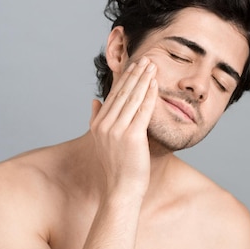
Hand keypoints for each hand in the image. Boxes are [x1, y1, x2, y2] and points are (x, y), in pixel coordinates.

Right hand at [89, 57, 157, 195]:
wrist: (121, 189)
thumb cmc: (117, 168)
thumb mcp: (102, 141)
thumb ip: (96, 119)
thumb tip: (94, 100)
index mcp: (98, 124)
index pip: (113, 95)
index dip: (124, 78)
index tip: (133, 65)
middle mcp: (105, 125)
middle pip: (122, 93)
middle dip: (135, 74)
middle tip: (145, 59)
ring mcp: (118, 130)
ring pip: (132, 98)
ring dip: (143, 79)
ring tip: (152, 65)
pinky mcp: (132, 136)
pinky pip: (143, 110)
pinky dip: (149, 95)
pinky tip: (154, 84)